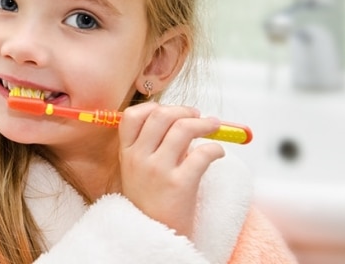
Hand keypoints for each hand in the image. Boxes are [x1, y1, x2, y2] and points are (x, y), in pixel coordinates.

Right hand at [118, 102, 224, 238]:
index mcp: (126, 153)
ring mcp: (157, 170)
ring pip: (183, 128)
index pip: (132, 116)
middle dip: (183, 110)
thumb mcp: (137, 171)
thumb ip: (151, 146)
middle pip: (161, 115)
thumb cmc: (150, 202)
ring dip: (204, 123)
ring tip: (213, 126)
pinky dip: (216, 148)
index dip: (153, 107)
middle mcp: (138, 158)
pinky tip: (218, 152)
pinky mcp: (179, 184)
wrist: (153, 238)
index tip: (170, 110)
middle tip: (197, 114)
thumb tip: (181, 119)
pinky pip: (203, 153)